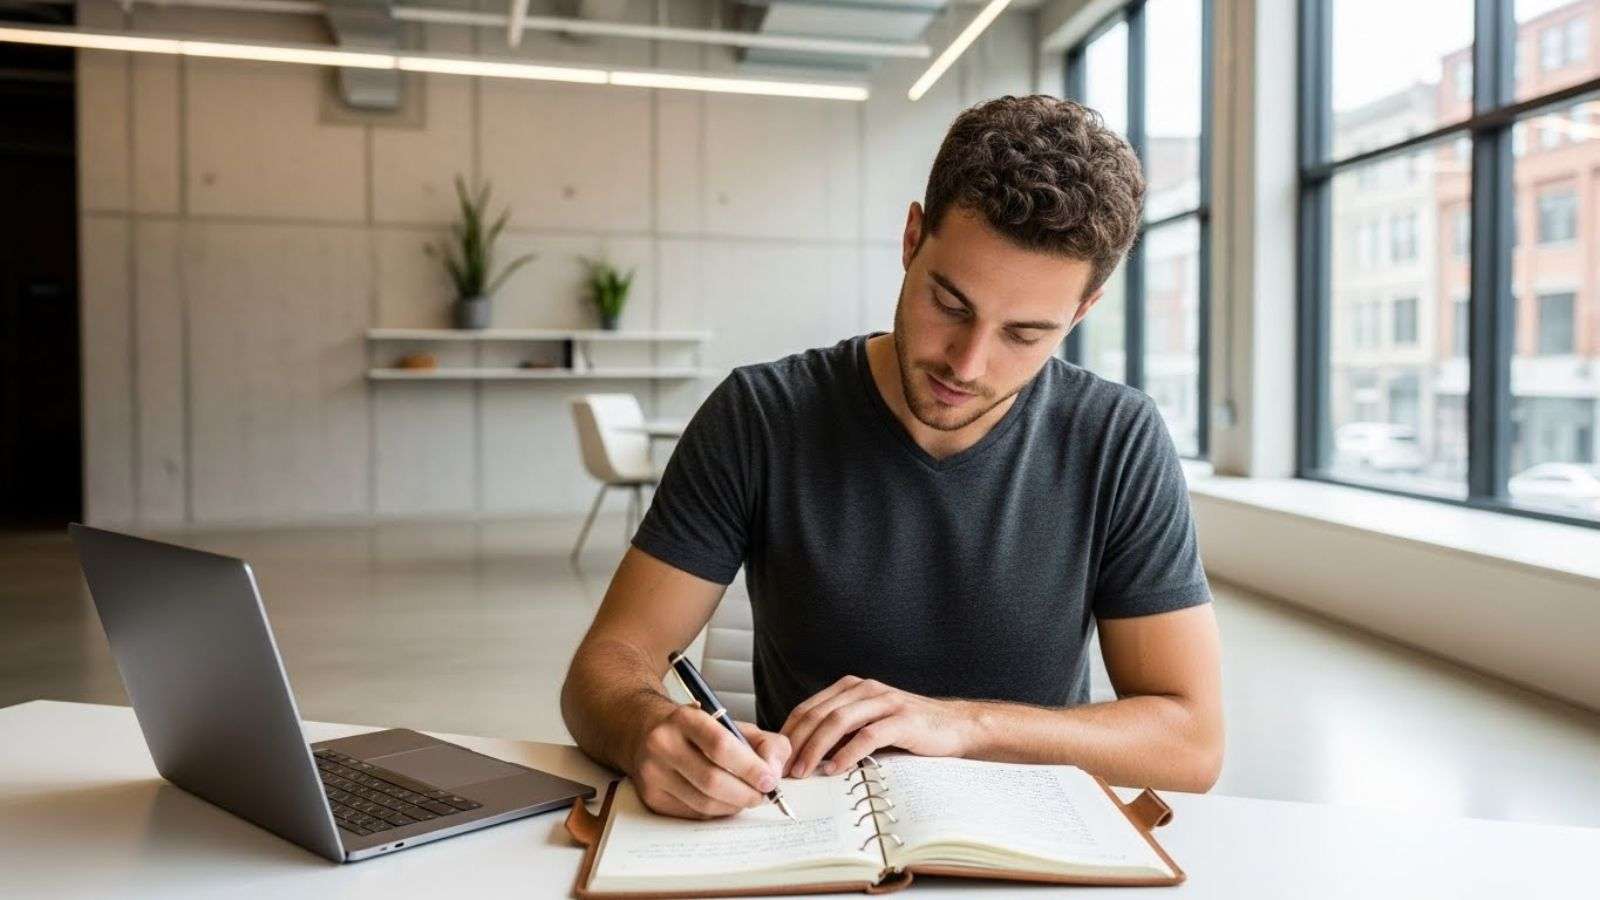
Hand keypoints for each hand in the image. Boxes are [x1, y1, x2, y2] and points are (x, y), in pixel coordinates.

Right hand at [628, 702, 791, 818]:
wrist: (645, 731)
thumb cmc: (696, 730)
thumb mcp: (731, 723)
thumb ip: (763, 742)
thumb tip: (774, 772)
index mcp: (685, 718)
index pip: (720, 746)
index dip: (750, 767)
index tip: (769, 780)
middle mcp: (663, 744)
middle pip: (712, 780)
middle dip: (746, 793)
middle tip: (763, 795)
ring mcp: (652, 773)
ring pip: (704, 802)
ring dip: (734, 806)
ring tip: (747, 798)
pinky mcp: (651, 797)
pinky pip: (693, 814)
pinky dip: (717, 812)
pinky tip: (725, 801)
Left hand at [780, 676, 977, 777]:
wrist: (955, 726)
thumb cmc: (908, 730)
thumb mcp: (869, 724)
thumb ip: (841, 732)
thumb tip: (804, 756)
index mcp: (852, 688)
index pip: (808, 708)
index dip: (789, 732)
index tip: (776, 758)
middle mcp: (865, 689)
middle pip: (818, 714)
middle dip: (797, 744)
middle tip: (784, 771)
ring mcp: (884, 702)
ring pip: (838, 722)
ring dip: (815, 749)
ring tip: (804, 772)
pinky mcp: (902, 719)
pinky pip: (867, 735)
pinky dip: (847, 753)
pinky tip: (835, 769)